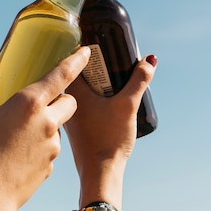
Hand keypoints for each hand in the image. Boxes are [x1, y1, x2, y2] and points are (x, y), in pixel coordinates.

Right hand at [0, 47, 90, 210]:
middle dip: (61, 97)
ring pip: (58, 127)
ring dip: (46, 123)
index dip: (75, 60)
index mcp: (29, 103)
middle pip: (69, 102)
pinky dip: (39, 146)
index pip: (62, 75)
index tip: (86, 51)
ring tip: (15, 132)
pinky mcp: (50, 168)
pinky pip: (50, 150)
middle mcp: (47, 123)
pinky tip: (16, 154)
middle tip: (37, 99)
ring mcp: (52, 148)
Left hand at [64, 55, 156, 207]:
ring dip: (89, 81)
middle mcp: (61, 101)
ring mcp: (65, 114)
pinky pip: (77, 102)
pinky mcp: (71, 125)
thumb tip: (149, 60)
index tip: (96, 39)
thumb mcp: (127, 105)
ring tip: (107, 73)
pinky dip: (88, 95)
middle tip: (106, 53)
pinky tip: (102, 98)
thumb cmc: (108, 139)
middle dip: (88, 63)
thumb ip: (138, 81)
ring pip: (75, 89)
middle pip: (72, 74)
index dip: (83, 48)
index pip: (70, 61)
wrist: (99, 172)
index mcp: (69, 92)